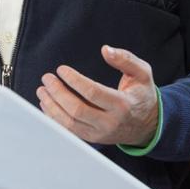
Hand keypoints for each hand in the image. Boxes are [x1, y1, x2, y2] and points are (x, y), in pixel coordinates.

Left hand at [36, 45, 158, 146]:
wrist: (147, 125)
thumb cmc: (141, 95)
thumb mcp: (143, 73)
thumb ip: (126, 59)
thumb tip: (106, 50)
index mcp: (122, 105)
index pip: (93, 93)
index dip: (74, 80)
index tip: (61, 69)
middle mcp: (110, 122)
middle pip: (77, 110)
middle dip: (58, 93)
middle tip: (47, 78)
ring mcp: (99, 133)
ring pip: (69, 123)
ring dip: (51, 106)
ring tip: (42, 90)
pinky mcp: (91, 138)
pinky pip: (68, 131)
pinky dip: (54, 118)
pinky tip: (47, 104)